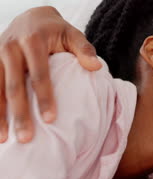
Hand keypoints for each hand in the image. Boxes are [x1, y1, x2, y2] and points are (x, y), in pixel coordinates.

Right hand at [0, 6, 101, 142]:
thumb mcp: (73, 34)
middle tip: (26, 138)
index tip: (50, 120)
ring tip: (5, 140)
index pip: (39, 74)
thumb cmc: (57, 31)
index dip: (44, 97)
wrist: (31, 16)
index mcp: (33, 41)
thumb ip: (84, 49)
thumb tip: (96, 67)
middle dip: (20, 114)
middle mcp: (10, 47)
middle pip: (14, 86)